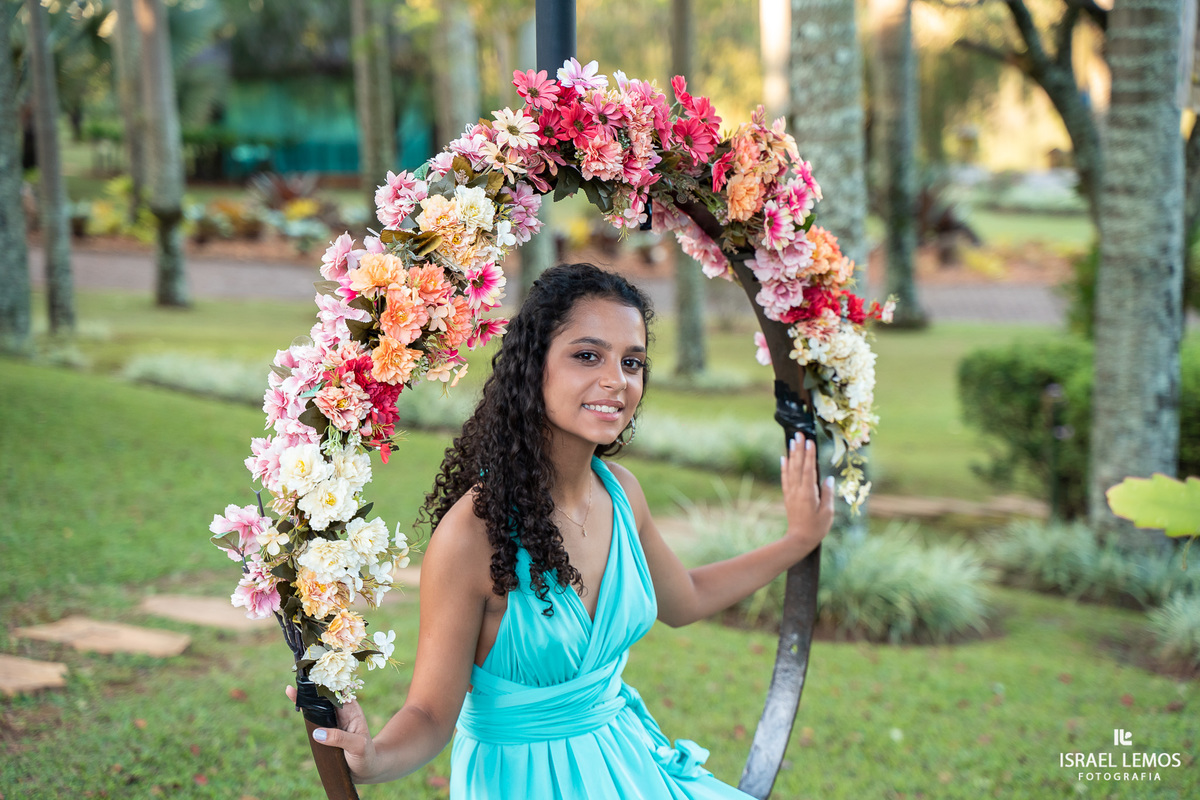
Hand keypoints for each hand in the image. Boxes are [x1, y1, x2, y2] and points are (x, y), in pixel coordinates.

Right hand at [284, 684, 377, 782]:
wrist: (366, 769)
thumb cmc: (366, 755)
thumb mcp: (356, 746)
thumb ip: (339, 738)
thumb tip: (317, 733)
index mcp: (351, 709)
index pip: (338, 692)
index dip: (326, 684)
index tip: (312, 678)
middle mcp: (341, 712)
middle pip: (325, 696)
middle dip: (312, 689)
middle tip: (296, 683)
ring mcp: (333, 721)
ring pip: (318, 706)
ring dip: (307, 699)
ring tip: (291, 691)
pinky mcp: (326, 730)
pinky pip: (314, 719)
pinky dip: (306, 712)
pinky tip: (297, 704)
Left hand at [780, 435, 834, 558]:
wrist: (799, 540)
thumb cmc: (816, 528)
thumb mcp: (827, 513)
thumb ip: (828, 494)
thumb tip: (829, 479)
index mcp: (808, 493)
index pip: (808, 470)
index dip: (809, 455)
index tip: (809, 441)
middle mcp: (797, 490)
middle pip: (798, 465)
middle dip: (799, 449)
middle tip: (798, 434)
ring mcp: (791, 493)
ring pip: (790, 470)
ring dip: (791, 454)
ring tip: (791, 441)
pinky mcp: (788, 496)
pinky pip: (785, 478)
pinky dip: (784, 467)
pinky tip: (784, 458)